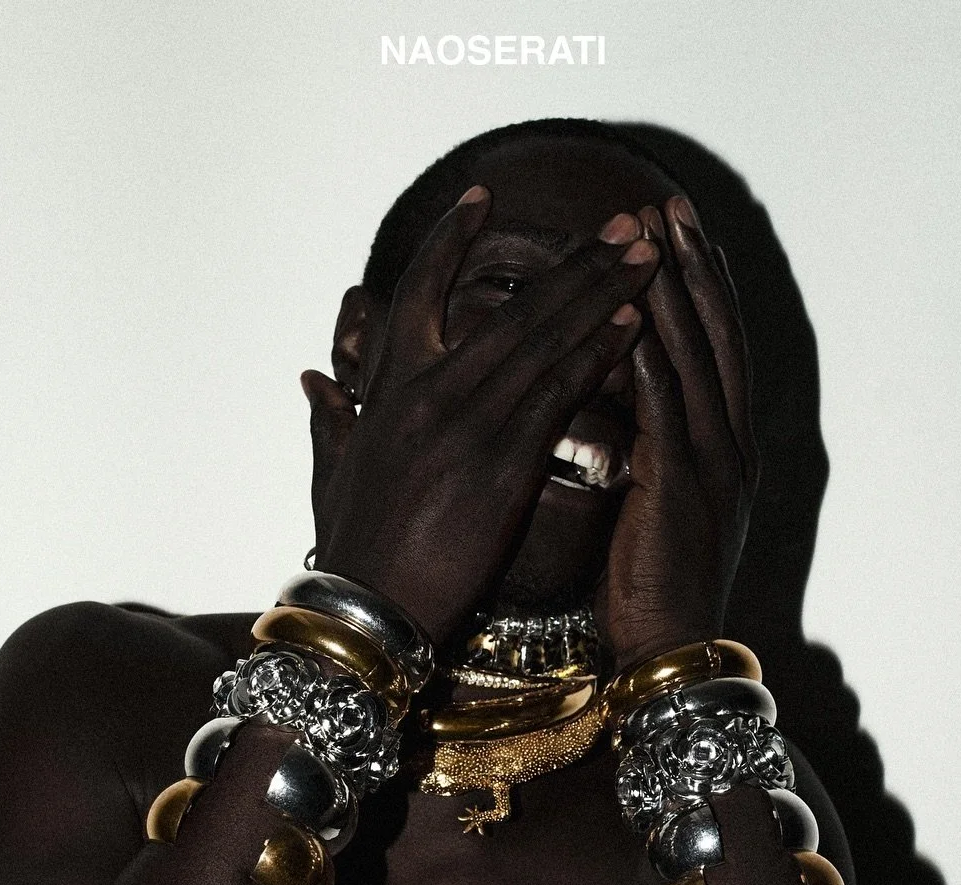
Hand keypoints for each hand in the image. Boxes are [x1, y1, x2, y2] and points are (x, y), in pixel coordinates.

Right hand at [301, 187, 658, 645]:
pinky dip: (597, 355)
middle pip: (511, 307)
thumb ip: (329, 419)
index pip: (420, 289)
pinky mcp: (501, 464)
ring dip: (602, 294)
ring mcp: (466, 424)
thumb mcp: (332, 474)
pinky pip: (558, 395)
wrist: (368, 612)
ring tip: (646, 257)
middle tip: (626, 223)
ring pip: (544, 340)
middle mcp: (429, 392)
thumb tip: (314, 378)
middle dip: (575, 261)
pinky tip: (634, 326)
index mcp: (388, 388)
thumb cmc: (352, 551)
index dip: (451, 239)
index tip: (485, 196)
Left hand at [601, 197, 759, 669]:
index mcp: (727, 452)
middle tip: (669, 207)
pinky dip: (653, 354)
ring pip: (699, 358)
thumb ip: (650, 460)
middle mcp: (732, 448)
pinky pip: (669, 404)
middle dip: (694, 267)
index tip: (679, 237)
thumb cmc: (650, 595)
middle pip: (719, 336)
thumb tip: (624, 424)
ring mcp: (714, 464)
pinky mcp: (682, 486)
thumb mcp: (655, 511)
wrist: (670, 653)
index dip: (702, 290)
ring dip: (675, 292)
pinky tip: (631, 312)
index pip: (720, 351)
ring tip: (651, 234)